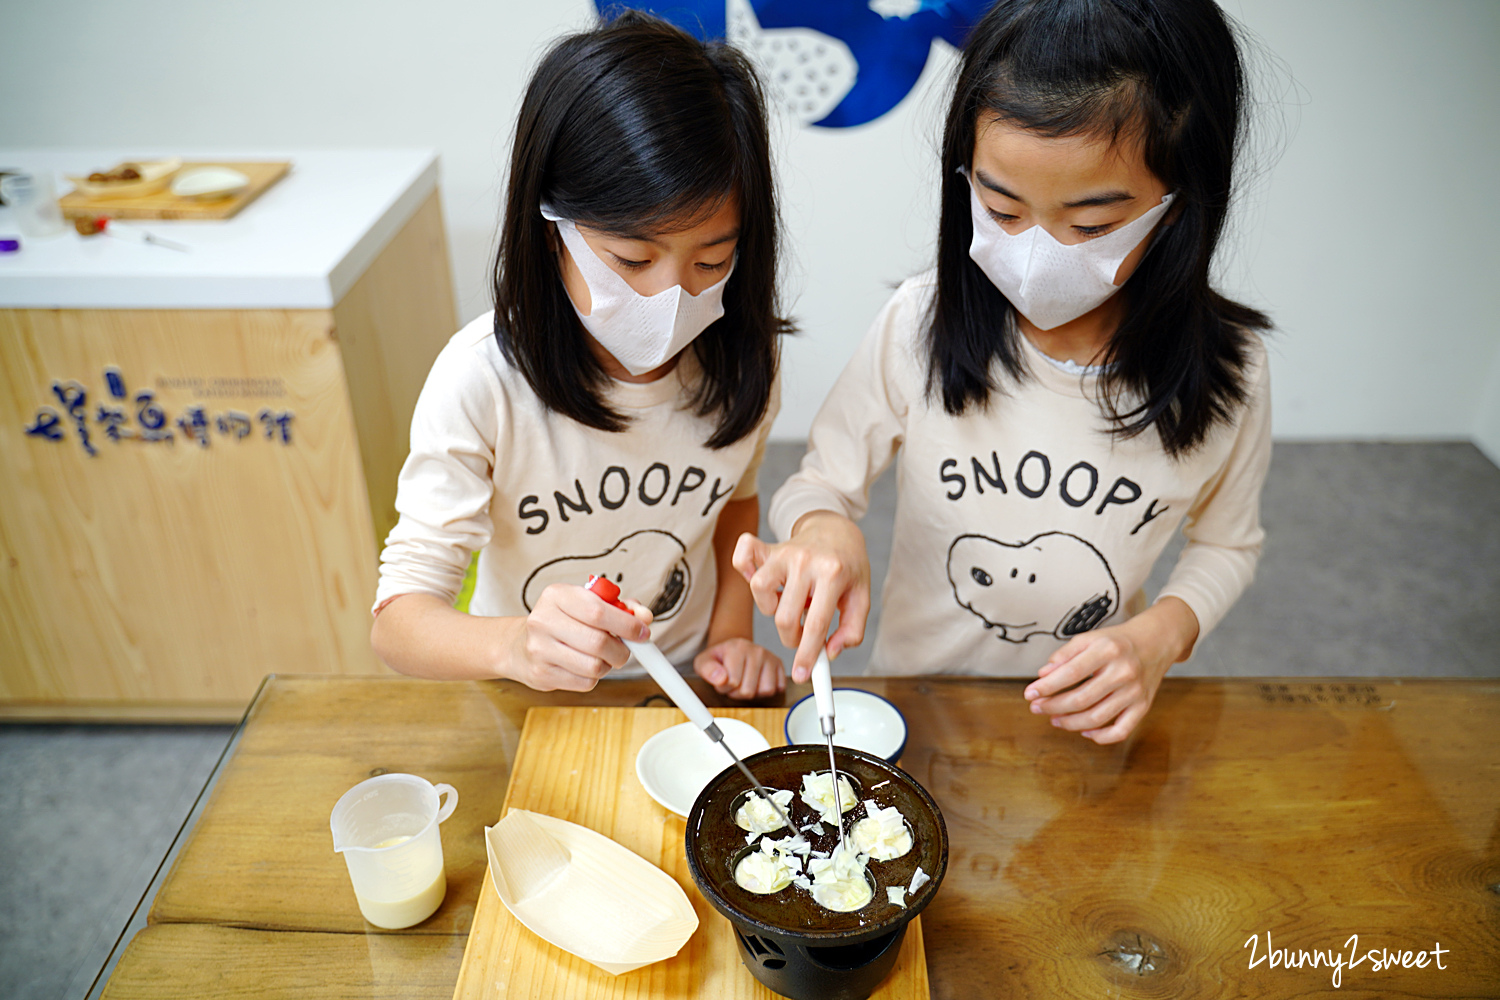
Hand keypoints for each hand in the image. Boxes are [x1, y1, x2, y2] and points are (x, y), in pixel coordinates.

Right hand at [507, 583, 652, 692]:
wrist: (519, 645)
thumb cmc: (563, 621)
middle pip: (598, 642)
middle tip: (625, 649)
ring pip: (594, 666)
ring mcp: (539, 649)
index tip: (642, 632)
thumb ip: (620, 607)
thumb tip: (645, 617)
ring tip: (603, 657)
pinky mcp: (541, 674)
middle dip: (621, 650)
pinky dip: (594, 677)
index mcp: (556, 595)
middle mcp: (543, 620)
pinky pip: (584, 682)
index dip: (628, 624)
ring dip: (608, 665)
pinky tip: (585, 666)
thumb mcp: (587, 604)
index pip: (599, 611)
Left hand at [694, 638, 784, 698]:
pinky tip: (757, 682)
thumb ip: (707, 670)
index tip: (721, 680)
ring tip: (744, 682)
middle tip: (732, 682)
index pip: (732, 683)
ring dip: (753, 693)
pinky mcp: (779, 665)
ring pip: (765, 690)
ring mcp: (770, 657)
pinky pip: (778, 688)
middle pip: (748, 691)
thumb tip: (721, 679)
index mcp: (737, 647)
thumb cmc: (719, 658)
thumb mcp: (703, 662)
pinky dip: (766, 690)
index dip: (723, 688)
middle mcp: (756, 650)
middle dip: (737, 692)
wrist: (733, 650)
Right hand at [731, 511, 870, 682]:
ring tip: (788, 604)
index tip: (802, 675)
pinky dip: (744, 569)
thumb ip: (852, 630)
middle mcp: (806, 561)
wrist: (837, 530)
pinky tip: (760, 582)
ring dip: (771, 609)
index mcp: (833, 574)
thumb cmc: (848, 567)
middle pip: (784, 616)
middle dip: (792, 638)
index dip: (806, 655)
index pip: (816, 624)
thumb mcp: (861, 597)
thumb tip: (830, 653)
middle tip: (802, 634)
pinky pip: (743, 557)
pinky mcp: (769, 548)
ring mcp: (784, 552)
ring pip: (760, 591)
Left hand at [1023, 598, 1198, 744]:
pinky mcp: (1143, 707)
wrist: (1156, 641)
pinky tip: (1084, 731)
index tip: (1029, 693)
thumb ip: (1065, 655)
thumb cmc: (1117, 641)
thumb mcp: (1089, 638)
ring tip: (1054, 719)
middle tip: (1036, 708)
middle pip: (1081, 699)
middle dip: (1053, 706)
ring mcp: (1135, 692)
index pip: (1071, 673)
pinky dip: (1100, 737)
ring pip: (1097, 718)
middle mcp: (1123, 672)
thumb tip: (1043, 675)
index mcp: (1107, 650)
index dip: (1047, 686)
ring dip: (1070, 723)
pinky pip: (1121, 731)